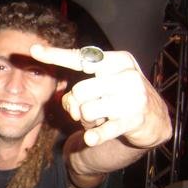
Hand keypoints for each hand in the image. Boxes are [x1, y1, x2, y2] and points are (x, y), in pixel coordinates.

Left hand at [30, 45, 171, 147]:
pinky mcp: (134, 120)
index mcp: (117, 60)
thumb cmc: (119, 97)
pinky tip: (91, 138)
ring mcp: (133, 98)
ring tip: (102, 118)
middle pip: (79, 91)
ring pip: (86, 111)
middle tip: (90, 109)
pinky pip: (102, 130)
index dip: (55, 55)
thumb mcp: (102, 86)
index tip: (34, 50)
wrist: (153, 117)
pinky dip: (94, 135)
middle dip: (78, 104)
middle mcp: (127, 75)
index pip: (81, 57)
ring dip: (87, 120)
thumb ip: (80, 89)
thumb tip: (67, 103)